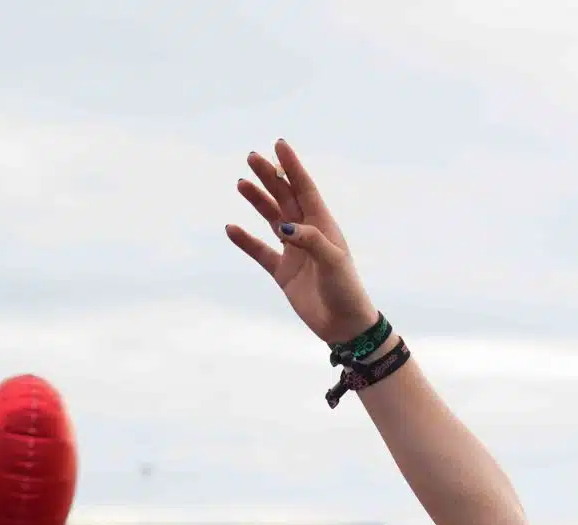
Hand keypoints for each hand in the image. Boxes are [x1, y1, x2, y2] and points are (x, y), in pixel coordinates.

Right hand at [226, 141, 380, 345]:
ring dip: (258, 201)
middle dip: (270, 177)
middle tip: (252, 157)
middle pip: (286, 199)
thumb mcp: (333, 262)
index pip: (305, 189)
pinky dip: (246, 241)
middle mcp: (308, 235)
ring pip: (272, 219)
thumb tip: (285, 226)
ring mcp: (294, 252)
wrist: (344, 326)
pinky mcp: (283, 273)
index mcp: (324, 227)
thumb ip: (312, 241)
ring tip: (241, 182)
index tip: (279, 144)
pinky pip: (260, 251)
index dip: (293, 167)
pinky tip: (231, 228)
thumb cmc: (346, 291)